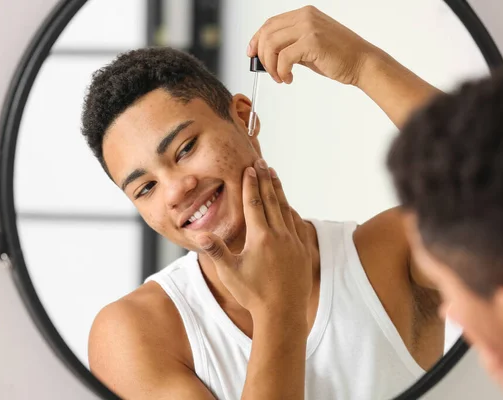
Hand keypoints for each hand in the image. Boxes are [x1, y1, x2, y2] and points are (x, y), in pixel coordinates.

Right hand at [198, 159, 311, 319]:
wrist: (283, 314)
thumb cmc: (253, 295)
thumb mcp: (230, 273)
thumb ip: (216, 250)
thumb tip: (198, 233)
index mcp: (261, 237)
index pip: (254, 204)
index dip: (250, 185)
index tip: (249, 168)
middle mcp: (280, 235)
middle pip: (272, 200)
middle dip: (265, 179)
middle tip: (262, 162)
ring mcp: (295, 242)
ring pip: (286, 209)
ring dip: (279, 191)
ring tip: (274, 175)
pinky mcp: (304, 251)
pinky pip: (298, 224)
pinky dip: (292, 211)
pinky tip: (289, 207)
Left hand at [247, 5, 374, 85]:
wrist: (362, 62)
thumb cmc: (340, 57)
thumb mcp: (310, 46)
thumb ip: (292, 45)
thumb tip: (270, 55)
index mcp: (304, 14)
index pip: (270, 23)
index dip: (257, 39)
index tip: (252, 54)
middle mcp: (305, 16)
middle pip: (267, 33)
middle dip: (262, 55)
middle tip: (268, 72)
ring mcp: (308, 27)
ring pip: (272, 45)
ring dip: (271, 66)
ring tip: (280, 77)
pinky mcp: (312, 42)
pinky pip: (284, 57)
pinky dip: (281, 71)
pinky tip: (289, 78)